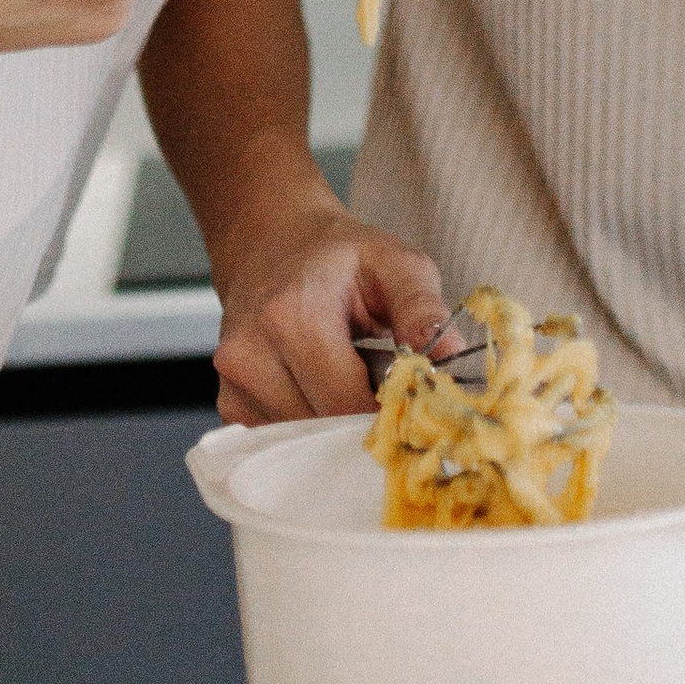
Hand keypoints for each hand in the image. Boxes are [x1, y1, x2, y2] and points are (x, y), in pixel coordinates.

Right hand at [211, 180, 454, 423]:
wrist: (271, 243)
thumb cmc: (338, 257)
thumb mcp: (393, 263)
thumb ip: (422, 309)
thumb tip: (454, 357)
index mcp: (290, 316)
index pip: (344, 402)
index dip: (387, 414)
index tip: (416, 406)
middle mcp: (250, 354)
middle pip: (323, 427)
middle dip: (364, 419)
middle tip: (387, 386)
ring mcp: (233, 383)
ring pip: (304, 440)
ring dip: (337, 422)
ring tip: (351, 376)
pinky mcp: (230, 404)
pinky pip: (283, 439)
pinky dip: (312, 424)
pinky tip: (322, 387)